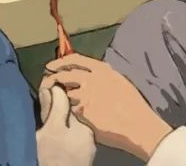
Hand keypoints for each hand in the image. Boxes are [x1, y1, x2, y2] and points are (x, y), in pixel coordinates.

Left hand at [42, 54, 173, 160]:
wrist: (137, 125)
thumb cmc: (133, 105)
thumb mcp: (119, 82)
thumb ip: (103, 77)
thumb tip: (91, 75)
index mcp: (102, 70)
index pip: (76, 59)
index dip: (60, 61)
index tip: (51, 65)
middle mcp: (91, 79)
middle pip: (65, 75)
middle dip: (53, 78)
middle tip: (48, 83)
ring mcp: (86, 95)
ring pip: (66, 94)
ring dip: (63, 98)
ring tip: (63, 103)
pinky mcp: (83, 111)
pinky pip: (71, 110)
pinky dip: (71, 112)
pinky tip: (75, 117)